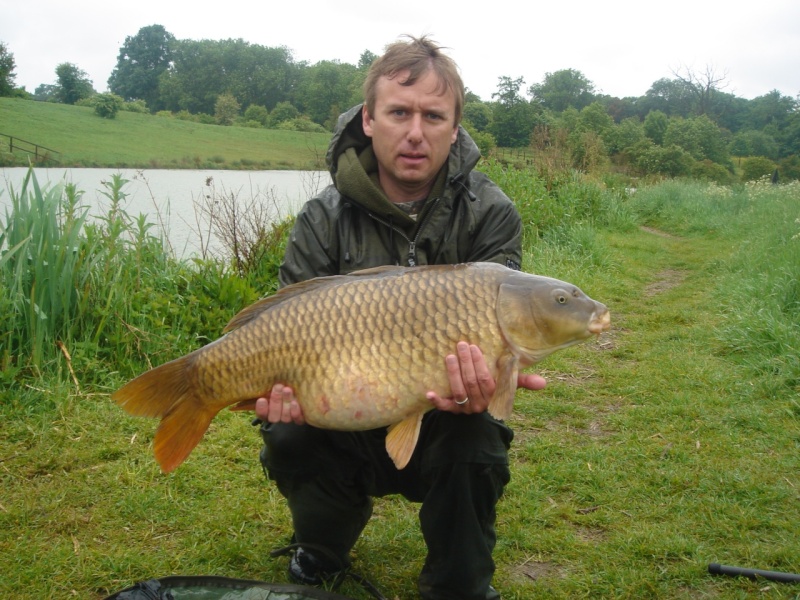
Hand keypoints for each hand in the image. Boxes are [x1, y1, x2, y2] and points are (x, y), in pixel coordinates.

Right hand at [254, 383, 305, 424]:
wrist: (303, 386)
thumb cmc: (284, 382)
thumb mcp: (276, 381)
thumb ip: (268, 382)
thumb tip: (257, 370)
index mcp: (267, 410)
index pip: (262, 414)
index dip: (261, 409)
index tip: (261, 399)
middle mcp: (277, 416)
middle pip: (273, 416)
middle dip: (275, 401)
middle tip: (278, 386)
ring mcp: (289, 418)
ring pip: (285, 417)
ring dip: (286, 403)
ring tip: (287, 390)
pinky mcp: (300, 418)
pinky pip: (298, 419)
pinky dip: (295, 412)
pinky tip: (295, 403)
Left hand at [427, 342, 545, 413]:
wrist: (478, 414)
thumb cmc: (494, 391)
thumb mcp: (507, 386)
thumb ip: (522, 381)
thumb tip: (544, 383)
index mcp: (494, 396)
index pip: (487, 380)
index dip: (479, 364)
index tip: (473, 348)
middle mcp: (480, 404)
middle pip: (471, 383)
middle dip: (466, 363)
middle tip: (460, 345)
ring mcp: (466, 409)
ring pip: (459, 391)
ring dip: (453, 374)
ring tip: (449, 357)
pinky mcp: (453, 411)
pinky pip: (445, 408)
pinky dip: (437, 401)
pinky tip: (429, 392)